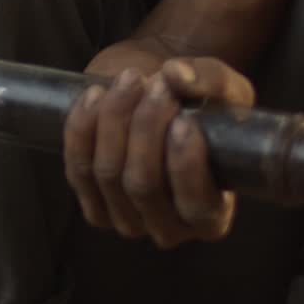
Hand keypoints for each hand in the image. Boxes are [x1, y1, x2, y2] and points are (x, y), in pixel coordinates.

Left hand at [63, 54, 255, 248]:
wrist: (157, 95)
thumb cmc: (202, 103)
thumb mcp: (226, 89)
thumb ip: (211, 79)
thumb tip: (176, 75)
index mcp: (212, 215)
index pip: (196, 205)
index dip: (185, 166)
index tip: (184, 121)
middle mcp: (170, 228)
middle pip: (143, 185)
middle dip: (146, 127)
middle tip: (156, 84)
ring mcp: (126, 221)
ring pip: (108, 174)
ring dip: (115, 119)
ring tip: (130, 79)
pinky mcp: (92, 206)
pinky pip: (77, 171)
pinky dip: (81, 129)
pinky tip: (96, 96)